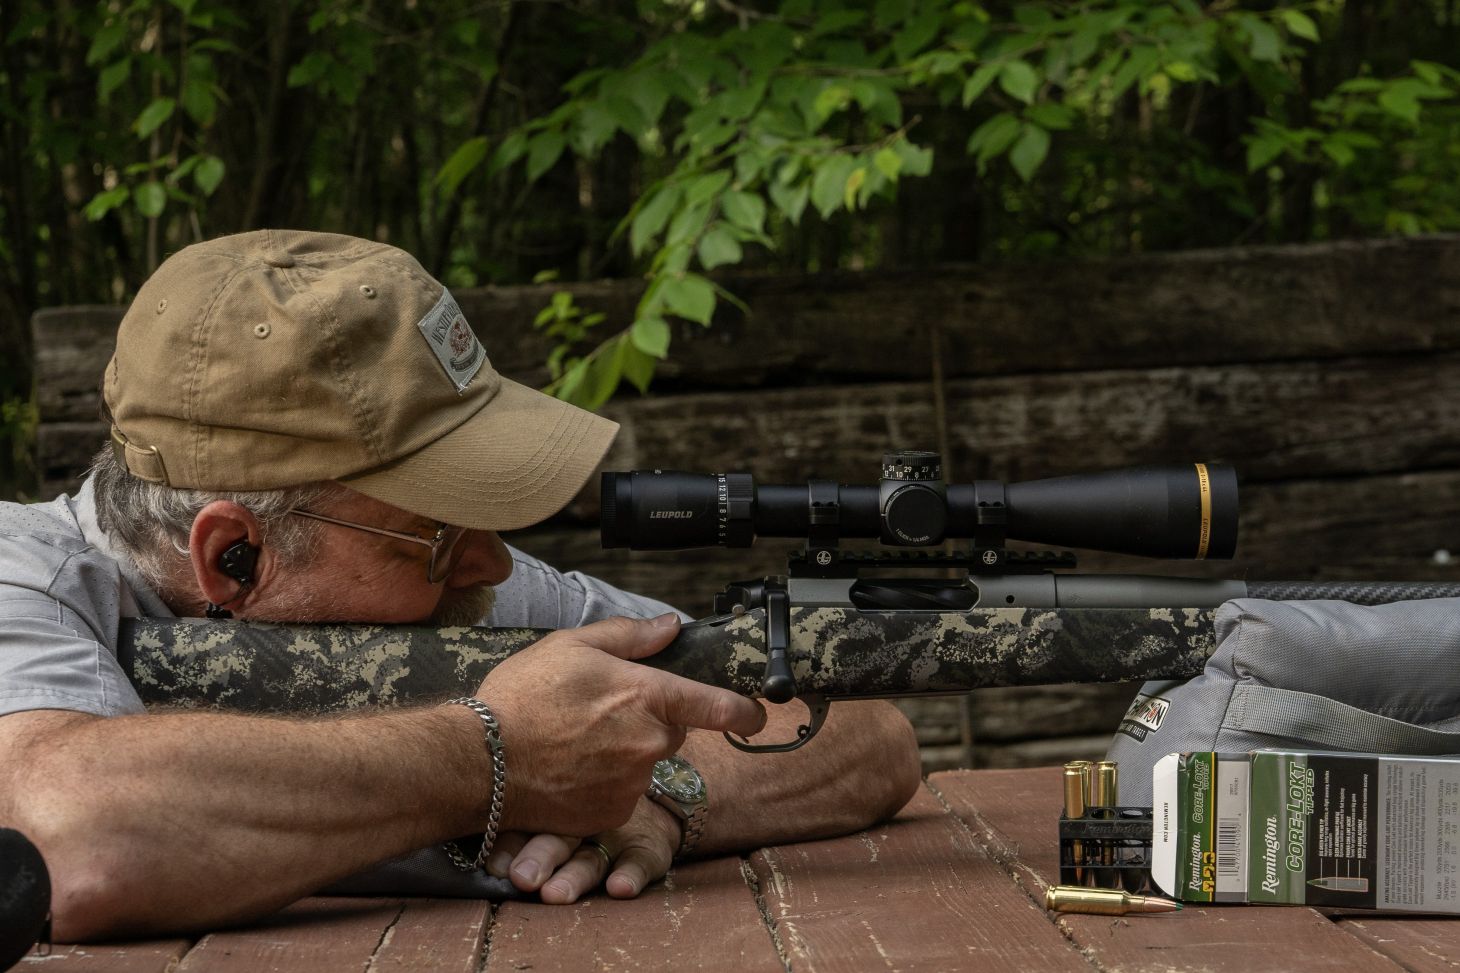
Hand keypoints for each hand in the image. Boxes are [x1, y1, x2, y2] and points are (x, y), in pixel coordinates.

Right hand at [473, 614, 763, 837]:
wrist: (478, 761)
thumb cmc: (522, 697)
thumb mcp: (573, 646)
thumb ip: (630, 636)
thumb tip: (671, 626)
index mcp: (647, 696)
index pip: (717, 705)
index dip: (744, 710)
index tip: (758, 714)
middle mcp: (650, 743)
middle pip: (671, 730)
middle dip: (649, 720)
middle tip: (601, 710)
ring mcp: (632, 783)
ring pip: (645, 762)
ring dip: (624, 752)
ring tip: (573, 740)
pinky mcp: (611, 814)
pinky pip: (622, 793)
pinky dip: (604, 782)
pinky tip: (568, 768)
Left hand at [486, 797, 681, 903]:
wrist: (643, 796)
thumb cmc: (580, 806)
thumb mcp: (550, 806)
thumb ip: (515, 821)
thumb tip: (476, 846)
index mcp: (552, 807)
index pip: (529, 822)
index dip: (511, 844)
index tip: (496, 865)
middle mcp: (582, 821)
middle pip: (560, 837)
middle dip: (541, 858)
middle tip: (523, 878)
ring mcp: (616, 835)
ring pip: (591, 857)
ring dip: (574, 876)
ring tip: (555, 895)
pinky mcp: (647, 848)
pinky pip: (641, 860)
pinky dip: (632, 874)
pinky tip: (619, 887)